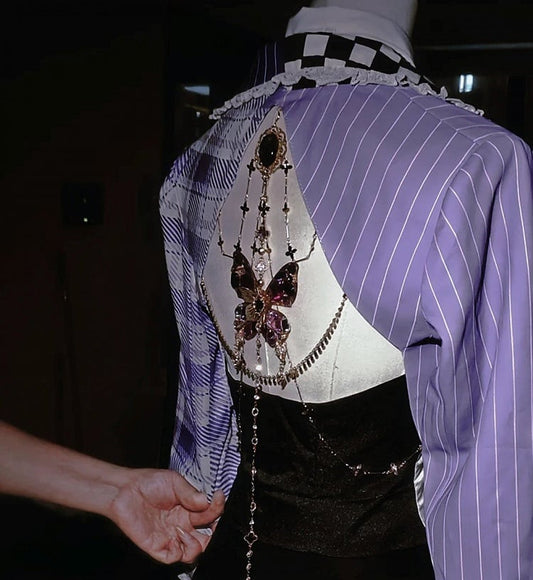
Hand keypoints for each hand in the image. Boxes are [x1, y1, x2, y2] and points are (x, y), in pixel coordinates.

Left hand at [108, 469, 224, 563]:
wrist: (126, 490)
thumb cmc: (148, 483)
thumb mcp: (174, 481)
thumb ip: (191, 493)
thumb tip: (206, 501)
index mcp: (188, 508)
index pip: (210, 514)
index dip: (217, 507)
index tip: (218, 497)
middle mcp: (182, 523)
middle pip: (206, 538)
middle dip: (214, 533)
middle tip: (213, 525)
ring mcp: (170, 536)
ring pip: (193, 553)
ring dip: (196, 545)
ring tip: (187, 531)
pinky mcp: (157, 546)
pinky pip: (173, 557)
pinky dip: (180, 551)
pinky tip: (177, 535)